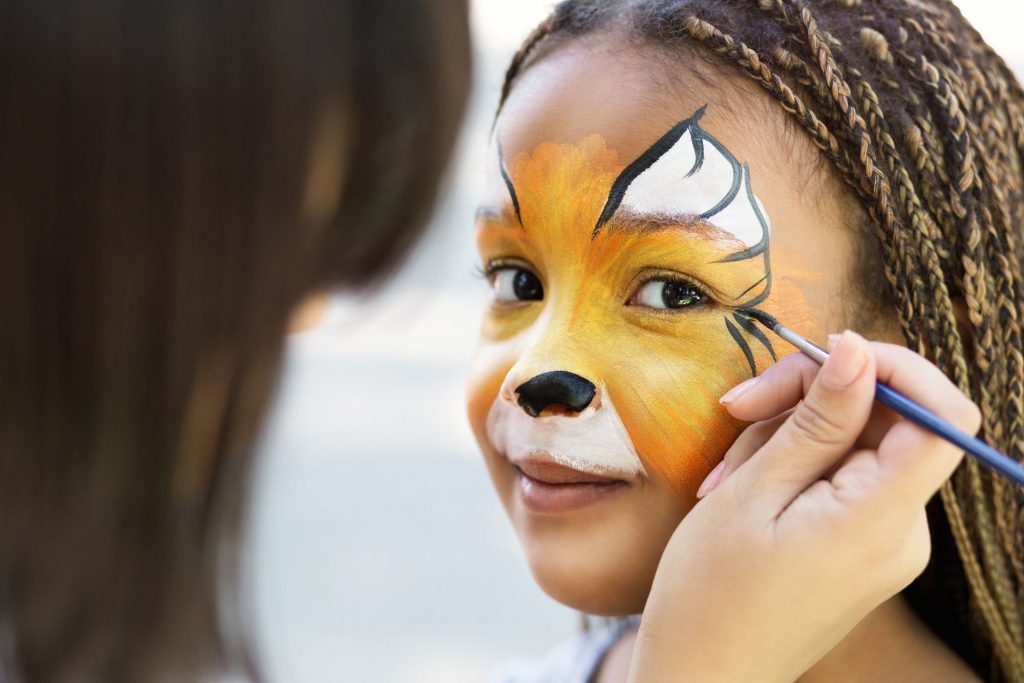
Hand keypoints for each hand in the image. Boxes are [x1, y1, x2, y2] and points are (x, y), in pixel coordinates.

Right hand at [628, 331, 980, 682]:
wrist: (702, 675)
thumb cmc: (711, 592)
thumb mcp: (754, 492)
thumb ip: (817, 421)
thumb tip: (858, 352)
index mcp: (881, 520)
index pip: (941, 415)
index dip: (894, 367)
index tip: (825, 355)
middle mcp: (902, 532)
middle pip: (886, 421)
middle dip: (811, 399)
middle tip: (738, 407)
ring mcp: (884, 542)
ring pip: (853, 444)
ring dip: (786, 437)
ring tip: (727, 476)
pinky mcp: (861, 546)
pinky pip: (841, 478)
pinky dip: (792, 466)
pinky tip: (743, 488)